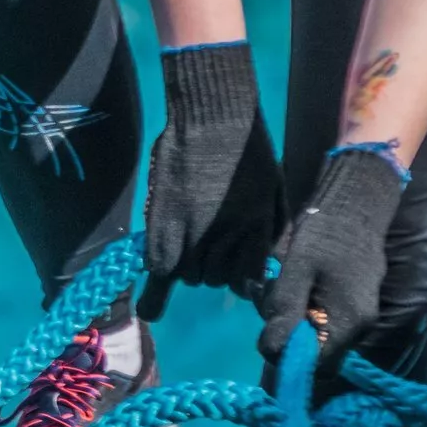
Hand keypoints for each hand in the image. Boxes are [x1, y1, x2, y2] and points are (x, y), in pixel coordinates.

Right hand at [139, 42, 286, 317]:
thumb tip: (270, 261)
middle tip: (207, 241)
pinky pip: (160, 272)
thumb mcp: (274, 191)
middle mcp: (227, 240)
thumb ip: (272, 229)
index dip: (243, 281)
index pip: (249, 281)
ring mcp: (193, 237)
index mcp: (257, 231)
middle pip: (215, 279)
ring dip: (188, 265)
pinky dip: (157, 290)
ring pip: (189, 275)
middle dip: (213, 267)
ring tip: (185, 241)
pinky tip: (153, 308)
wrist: (214, 118)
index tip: (238, 278)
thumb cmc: (248, 148)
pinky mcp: (162, 229)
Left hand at [256, 146, 409, 365]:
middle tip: (270, 299)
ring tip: (278, 285)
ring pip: (316, 336)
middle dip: (287, 334)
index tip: (271, 329)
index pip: (317, 366)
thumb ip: (285, 313)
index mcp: (347, 323)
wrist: (353, 207)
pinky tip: (291, 284)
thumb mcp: (296, 272)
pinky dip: (302, 308)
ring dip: (291, 318)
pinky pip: (321, 321)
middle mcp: (359, 327)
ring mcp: (359, 317)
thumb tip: (273, 352)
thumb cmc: (323, 236)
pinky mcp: (353, 305)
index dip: (289, 356)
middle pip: (315, 353)